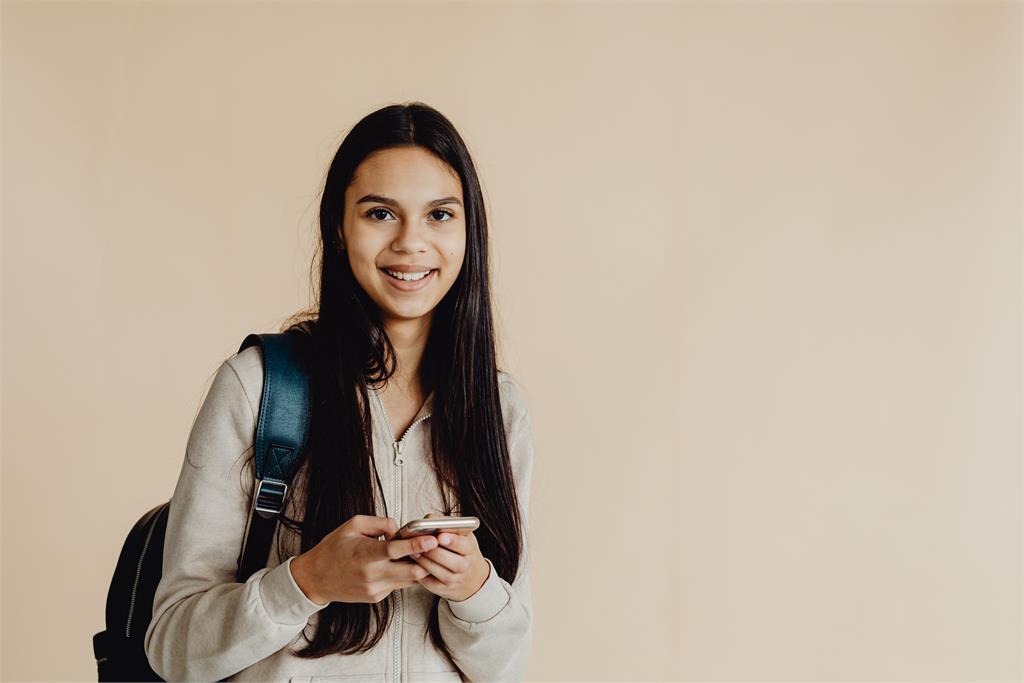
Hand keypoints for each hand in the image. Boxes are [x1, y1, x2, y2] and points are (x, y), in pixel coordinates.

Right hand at [291, 515, 437, 604]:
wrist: (316, 578)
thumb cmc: (333, 549)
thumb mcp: (354, 525)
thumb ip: (381, 523)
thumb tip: (401, 530)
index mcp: (365, 554)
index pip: (395, 551)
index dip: (416, 545)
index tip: (432, 540)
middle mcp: (372, 575)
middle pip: (411, 572)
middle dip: (427, 560)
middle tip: (434, 547)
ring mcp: (376, 589)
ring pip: (410, 580)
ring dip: (417, 567)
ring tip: (418, 553)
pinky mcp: (377, 597)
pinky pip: (399, 584)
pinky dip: (403, 574)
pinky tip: (397, 564)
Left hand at [408, 512, 490, 601]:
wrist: (472, 577)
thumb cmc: (463, 551)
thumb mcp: (462, 536)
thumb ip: (447, 525)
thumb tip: (427, 520)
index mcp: (470, 549)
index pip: (462, 545)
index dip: (451, 541)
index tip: (440, 536)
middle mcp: (465, 566)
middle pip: (449, 559)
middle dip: (433, 551)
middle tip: (420, 544)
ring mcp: (455, 580)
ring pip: (438, 571)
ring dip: (424, 561)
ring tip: (414, 552)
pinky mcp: (443, 590)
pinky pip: (430, 582)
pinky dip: (421, 574)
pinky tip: (414, 565)